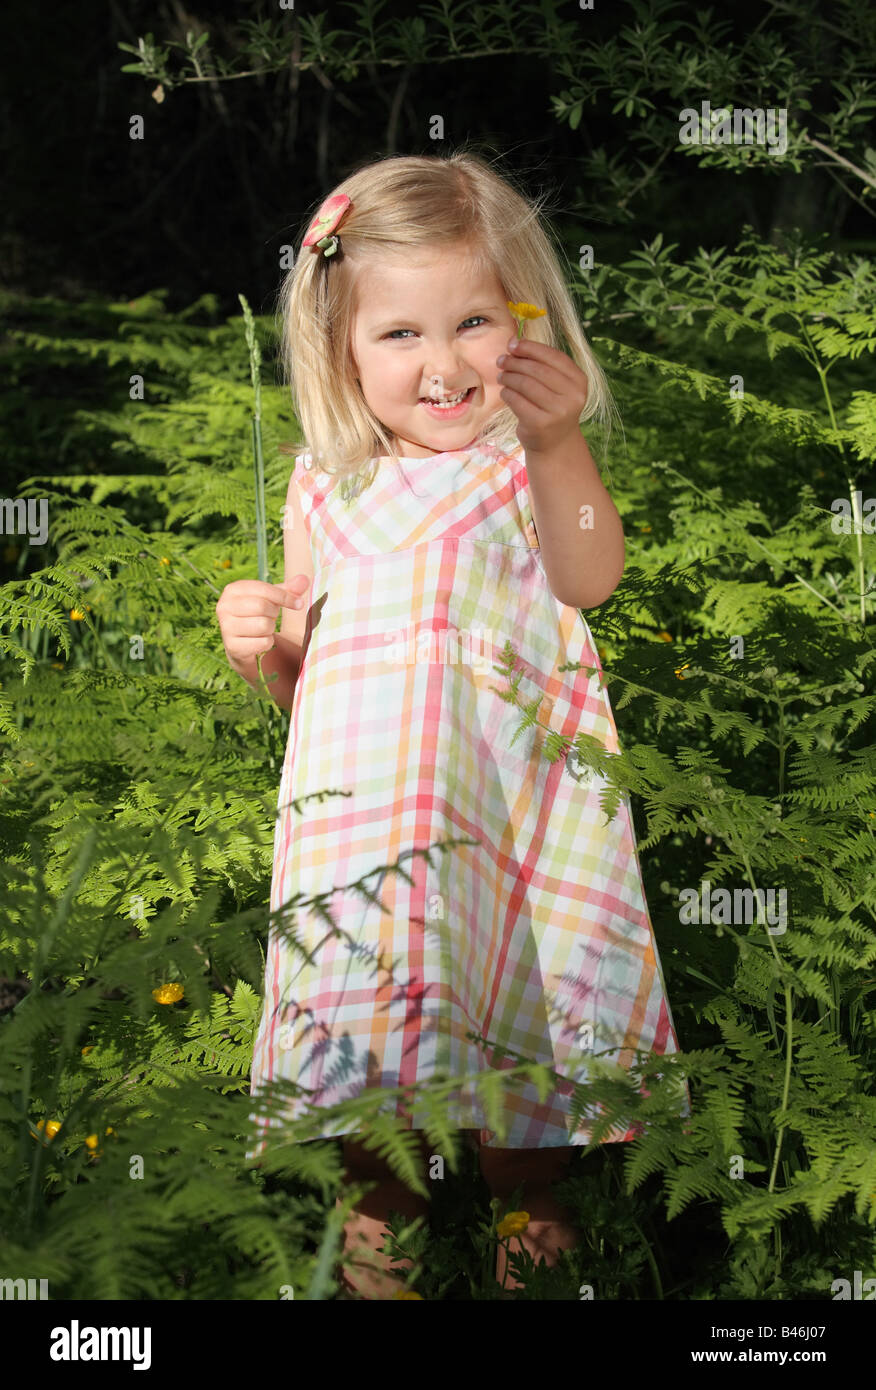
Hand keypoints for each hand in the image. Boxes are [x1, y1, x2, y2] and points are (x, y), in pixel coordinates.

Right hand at [215, 576, 309, 666]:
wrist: (243, 644)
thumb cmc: (258, 614)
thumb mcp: (272, 599)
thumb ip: (288, 589)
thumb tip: (305, 579)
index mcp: (233, 590)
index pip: (263, 589)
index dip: (285, 596)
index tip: (299, 604)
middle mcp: (224, 607)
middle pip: (262, 606)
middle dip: (274, 613)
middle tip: (272, 617)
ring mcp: (226, 627)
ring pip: (263, 625)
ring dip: (270, 629)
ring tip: (263, 628)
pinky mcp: (232, 646)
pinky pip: (262, 643)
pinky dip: (267, 642)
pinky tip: (260, 641)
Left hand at [496, 337, 588, 453]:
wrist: (554, 443)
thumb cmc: (551, 406)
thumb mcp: (555, 384)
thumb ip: (540, 362)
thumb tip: (514, 341)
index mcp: (579, 380)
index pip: (553, 356)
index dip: (530, 347)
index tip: (512, 344)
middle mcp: (573, 396)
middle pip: (537, 370)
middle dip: (515, 362)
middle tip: (501, 361)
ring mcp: (558, 412)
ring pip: (525, 384)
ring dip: (509, 377)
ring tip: (502, 375)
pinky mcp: (540, 424)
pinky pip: (517, 401)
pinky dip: (507, 393)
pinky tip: (505, 392)